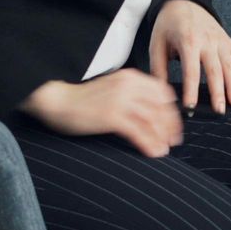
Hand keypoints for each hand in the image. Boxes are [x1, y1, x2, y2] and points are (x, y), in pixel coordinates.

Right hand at [22, 71, 181, 157]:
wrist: (57, 100)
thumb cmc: (82, 98)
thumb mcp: (112, 88)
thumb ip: (131, 94)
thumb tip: (151, 112)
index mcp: (131, 77)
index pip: (162, 92)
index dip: (171, 110)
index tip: (173, 124)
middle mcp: (129, 86)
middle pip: (160, 107)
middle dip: (169, 126)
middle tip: (173, 140)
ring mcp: (121, 100)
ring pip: (152, 121)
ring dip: (161, 137)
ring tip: (164, 149)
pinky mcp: (112, 116)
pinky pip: (138, 132)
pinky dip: (149, 144)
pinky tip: (153, 152)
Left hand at [149, 0, 230, 113]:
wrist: (184, 1)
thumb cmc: (167, 26)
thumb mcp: (156, 44)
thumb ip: (158, 69)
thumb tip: (159, 93)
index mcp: (188, 42)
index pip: (191, 70)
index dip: (191, 90)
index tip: (190, 108)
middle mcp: (208, 42)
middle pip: (215, 70)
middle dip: (218, 92)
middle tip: (219, 112)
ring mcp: (221, 42)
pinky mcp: (229, 42)